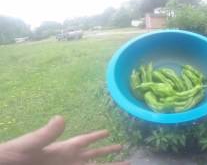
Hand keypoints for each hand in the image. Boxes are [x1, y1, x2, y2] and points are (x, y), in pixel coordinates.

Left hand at [0, 116, 128, 164]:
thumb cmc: (9, 157)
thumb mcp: (27, 145)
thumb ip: (44, 135)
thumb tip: (61, 118)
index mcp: (61, 150)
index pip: (83, 141)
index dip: (95, 136)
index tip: (109, 131)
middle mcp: (66, 161)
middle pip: (92, 156)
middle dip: (107, 152)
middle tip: (123, 148)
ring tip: (123, 164)